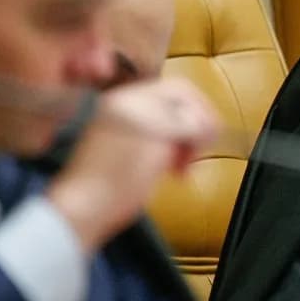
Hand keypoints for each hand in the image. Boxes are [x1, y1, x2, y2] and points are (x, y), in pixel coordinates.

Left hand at [49, 77, 217, 249]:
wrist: (86, 210)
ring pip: (170, 124)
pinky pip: (158, 139)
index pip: (181, 90)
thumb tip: (204, 121)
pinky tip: (173, 169)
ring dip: (185, 142)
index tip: (213, 133)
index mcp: (133, 99)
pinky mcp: (124, 147)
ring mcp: (124, 127)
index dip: (203, 110)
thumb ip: (185, 124)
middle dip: (194, 128)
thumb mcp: (159, 143)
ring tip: (185, 165)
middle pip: (176, 106)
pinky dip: (171, 150)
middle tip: (200, 151)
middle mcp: (127, 107)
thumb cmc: (117, 179)